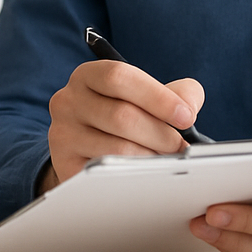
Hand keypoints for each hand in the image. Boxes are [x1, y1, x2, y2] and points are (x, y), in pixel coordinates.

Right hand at [41, 59, 204, 189]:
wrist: (87, 149)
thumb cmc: (122, 117)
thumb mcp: (146, 97)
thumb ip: (176, 94)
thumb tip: (189, 107)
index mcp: (88, 76)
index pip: (119, 77)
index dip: (157, 97)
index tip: (186, 116)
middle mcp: (68, 100)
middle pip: (121, 116)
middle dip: (161, 134)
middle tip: (181, 147)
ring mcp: (62, 134)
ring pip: (117, 149)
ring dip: (151, 157)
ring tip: (167, 161)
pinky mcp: (65, 166)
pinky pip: (108, 173)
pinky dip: (135, 175)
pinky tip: (147, 174)